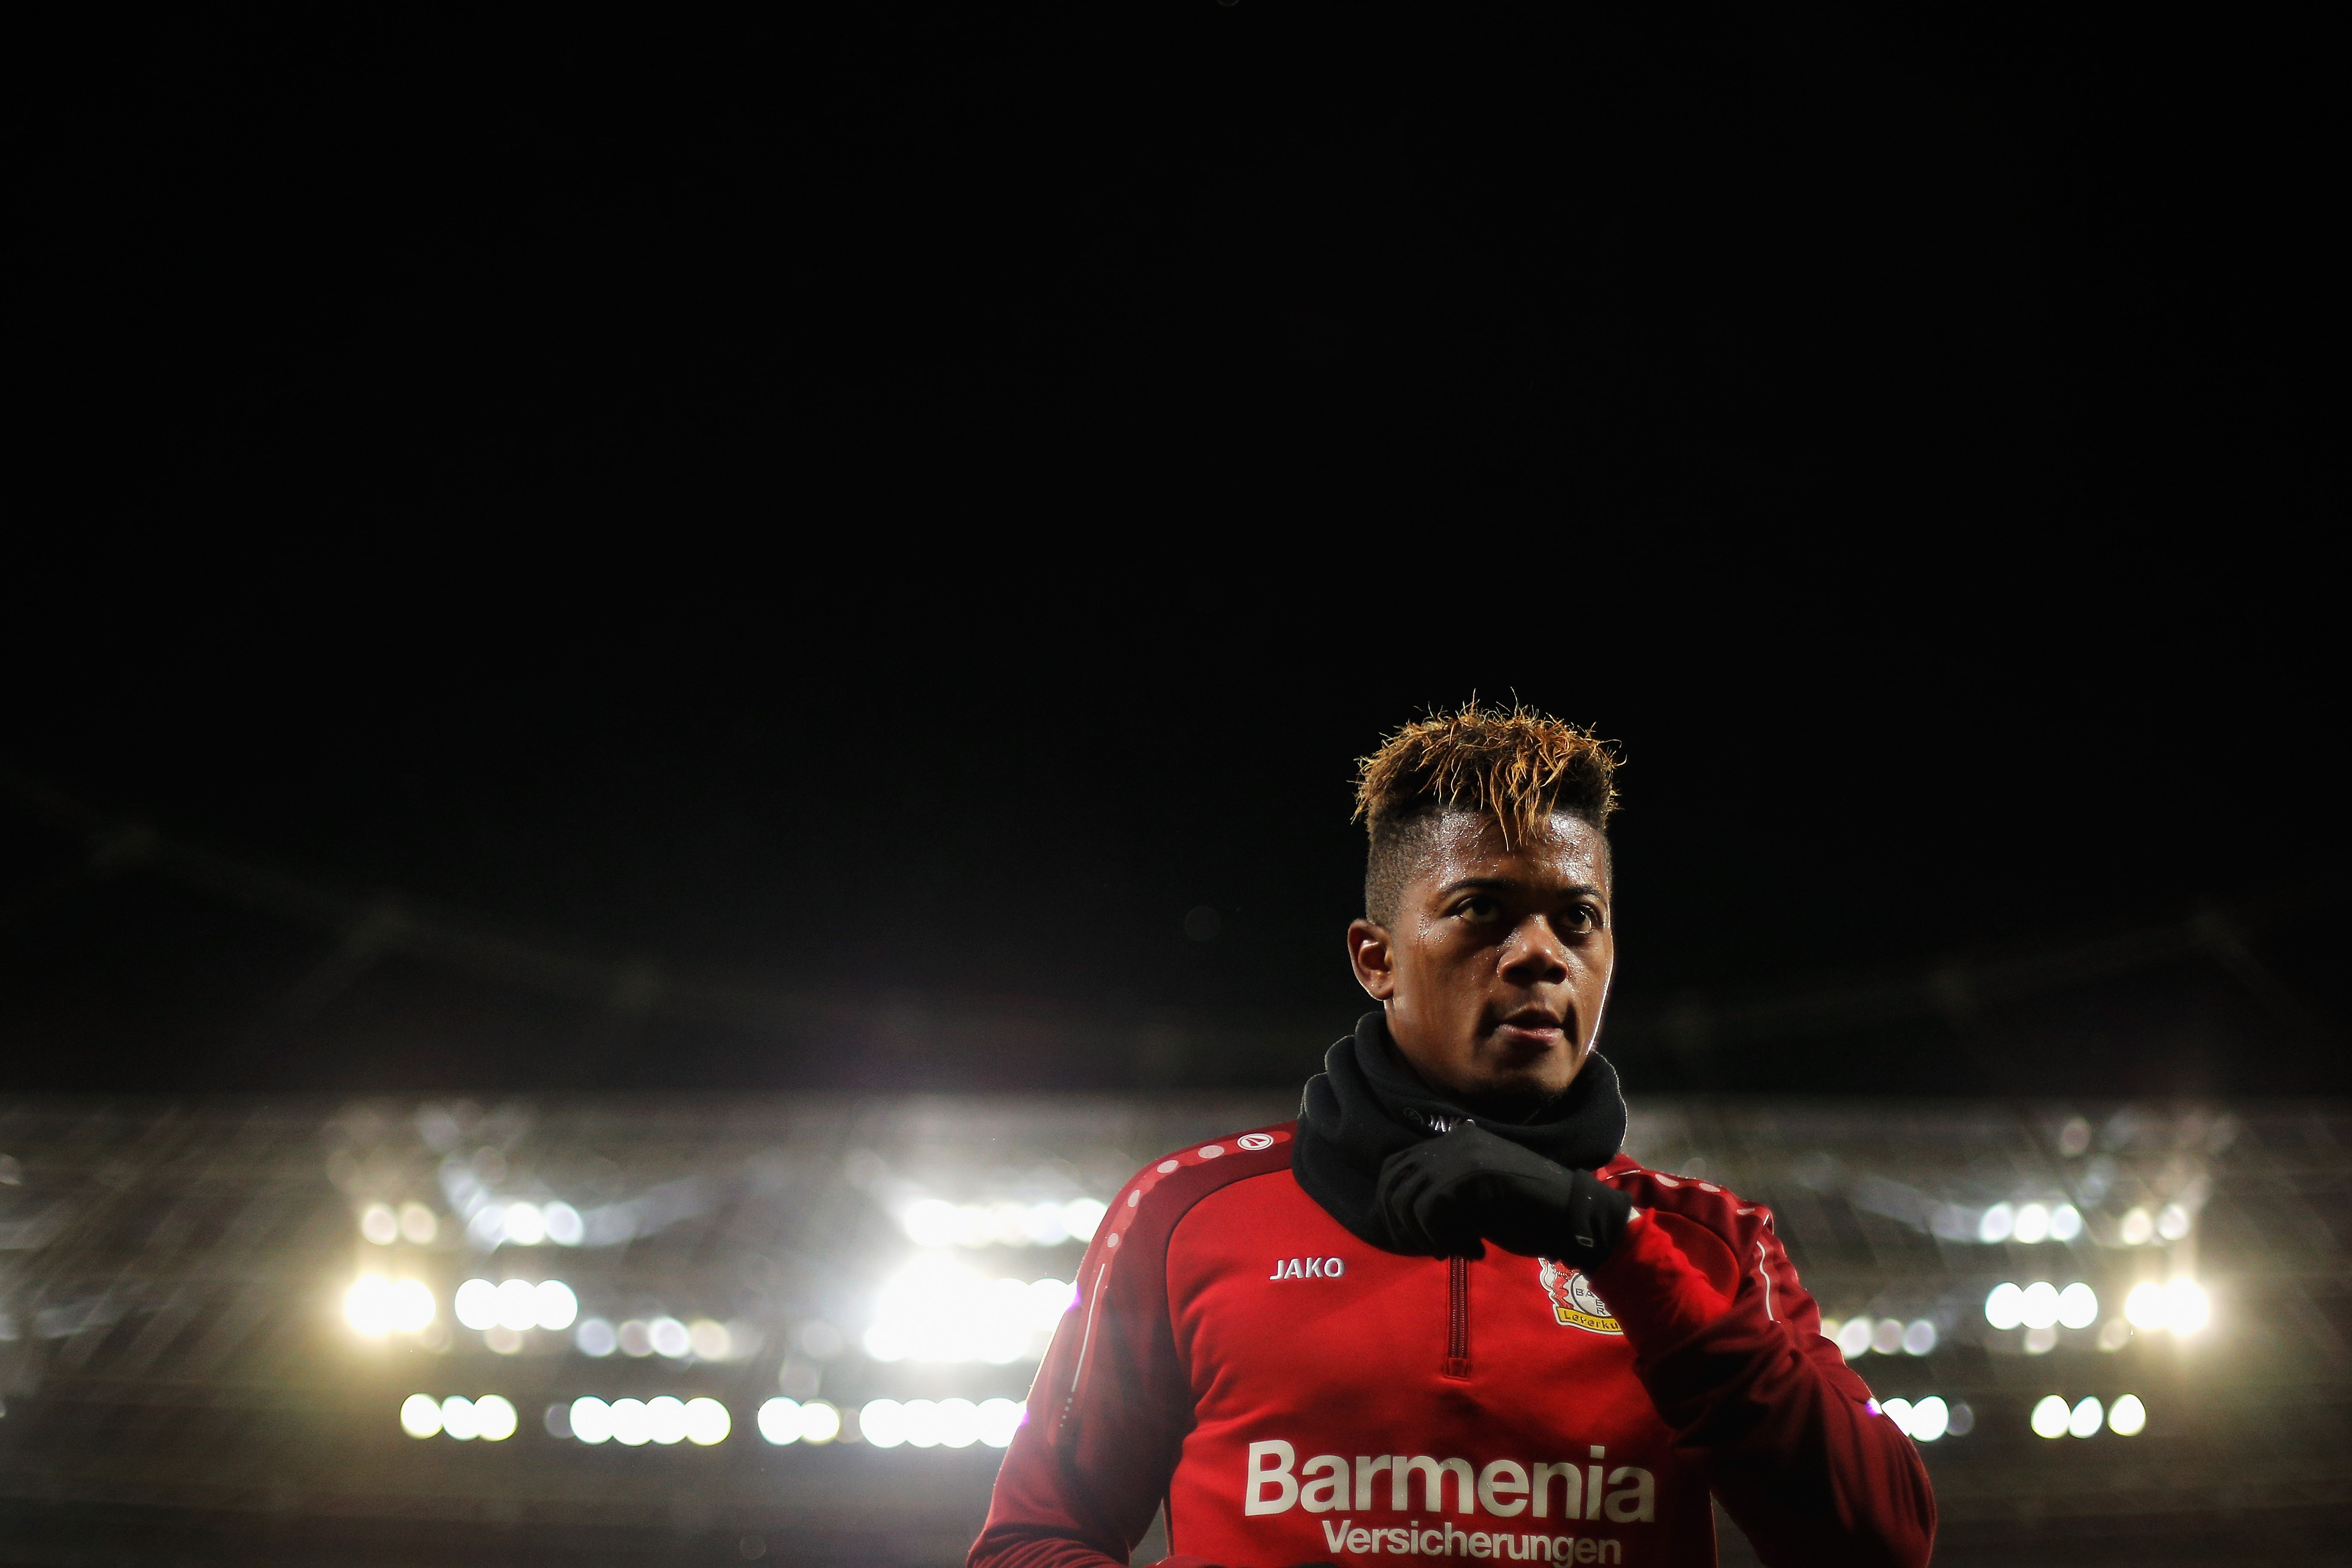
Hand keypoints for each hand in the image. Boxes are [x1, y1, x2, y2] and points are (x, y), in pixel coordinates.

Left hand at [1374, 1123, 1630, 1263]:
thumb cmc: (1527, 1215)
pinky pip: (1431, 1209)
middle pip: (1394, 1183)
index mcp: (1453, 1144)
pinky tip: (1474, 1249)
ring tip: (1459, 1250)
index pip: (1395, 1168)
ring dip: (1427, 1236)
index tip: (1412, 1240)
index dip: (1392, 1207)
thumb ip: (1440, 1201)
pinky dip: (1446, 1238)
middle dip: (1402, 1226)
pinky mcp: (1475, 1173)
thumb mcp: (1473, 1204)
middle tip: (1433, 1250)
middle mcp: (1455, 1142)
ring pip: (1410, 1199)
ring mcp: (1465, 1155)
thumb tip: (1401, 1223)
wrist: (1571, 1217)